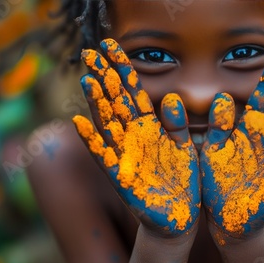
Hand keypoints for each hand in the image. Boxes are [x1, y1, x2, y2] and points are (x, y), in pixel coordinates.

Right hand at [72, 39, 199, 236]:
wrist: (180, 216)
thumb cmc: (183, 180)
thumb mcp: (185, 146)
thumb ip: (177, 123)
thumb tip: (171, 97)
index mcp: (150, 128)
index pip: (133, 93)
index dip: (122, 70)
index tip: (112, 47)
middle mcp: (134, 138)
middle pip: (116, 102)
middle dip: (104, 78)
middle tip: (90, 52)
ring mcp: (125, 156)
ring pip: (108, 124)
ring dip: (97, 104)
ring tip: (87, 79)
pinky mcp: (122, 178)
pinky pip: (104, 156)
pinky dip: (92, 141)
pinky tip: (79, 122)